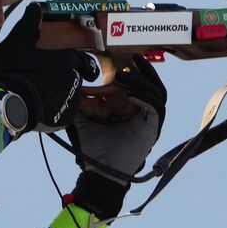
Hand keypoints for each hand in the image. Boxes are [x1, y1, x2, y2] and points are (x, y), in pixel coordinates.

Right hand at [0, 3, 96, 133]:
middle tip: (45, 79)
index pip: (85, 61)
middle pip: (74, 79)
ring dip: (59, 94)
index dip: (83, 64)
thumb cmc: (18, 70)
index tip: (82, 67)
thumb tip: (35, 7)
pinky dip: (55, 110)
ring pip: (69, 96)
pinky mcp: (66, 118)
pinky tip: (40, 106)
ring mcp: (71, 101)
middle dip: (63, 78)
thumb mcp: (20, 42)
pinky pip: (64, 112)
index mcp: (68, 62)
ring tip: (39, 94)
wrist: (12, 103)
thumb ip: (29, 24)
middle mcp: (75, 81)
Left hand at [67, 56, 166, 218]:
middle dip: (145, 70)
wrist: (99, 170)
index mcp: (134, 111)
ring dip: (144, 81)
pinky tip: (131, 92)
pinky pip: (156, 108)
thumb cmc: (94, 148)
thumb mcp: (84, 118)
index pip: (142, 85)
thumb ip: (80, 102)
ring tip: (126, 74)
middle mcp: (145, 115)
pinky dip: (146, 97)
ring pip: (157, 93)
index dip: (138, 70)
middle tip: (133, 58)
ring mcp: (151, 122)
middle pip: (154, 85)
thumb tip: (69, 85)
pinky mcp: (152, 129)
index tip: (126, 57)